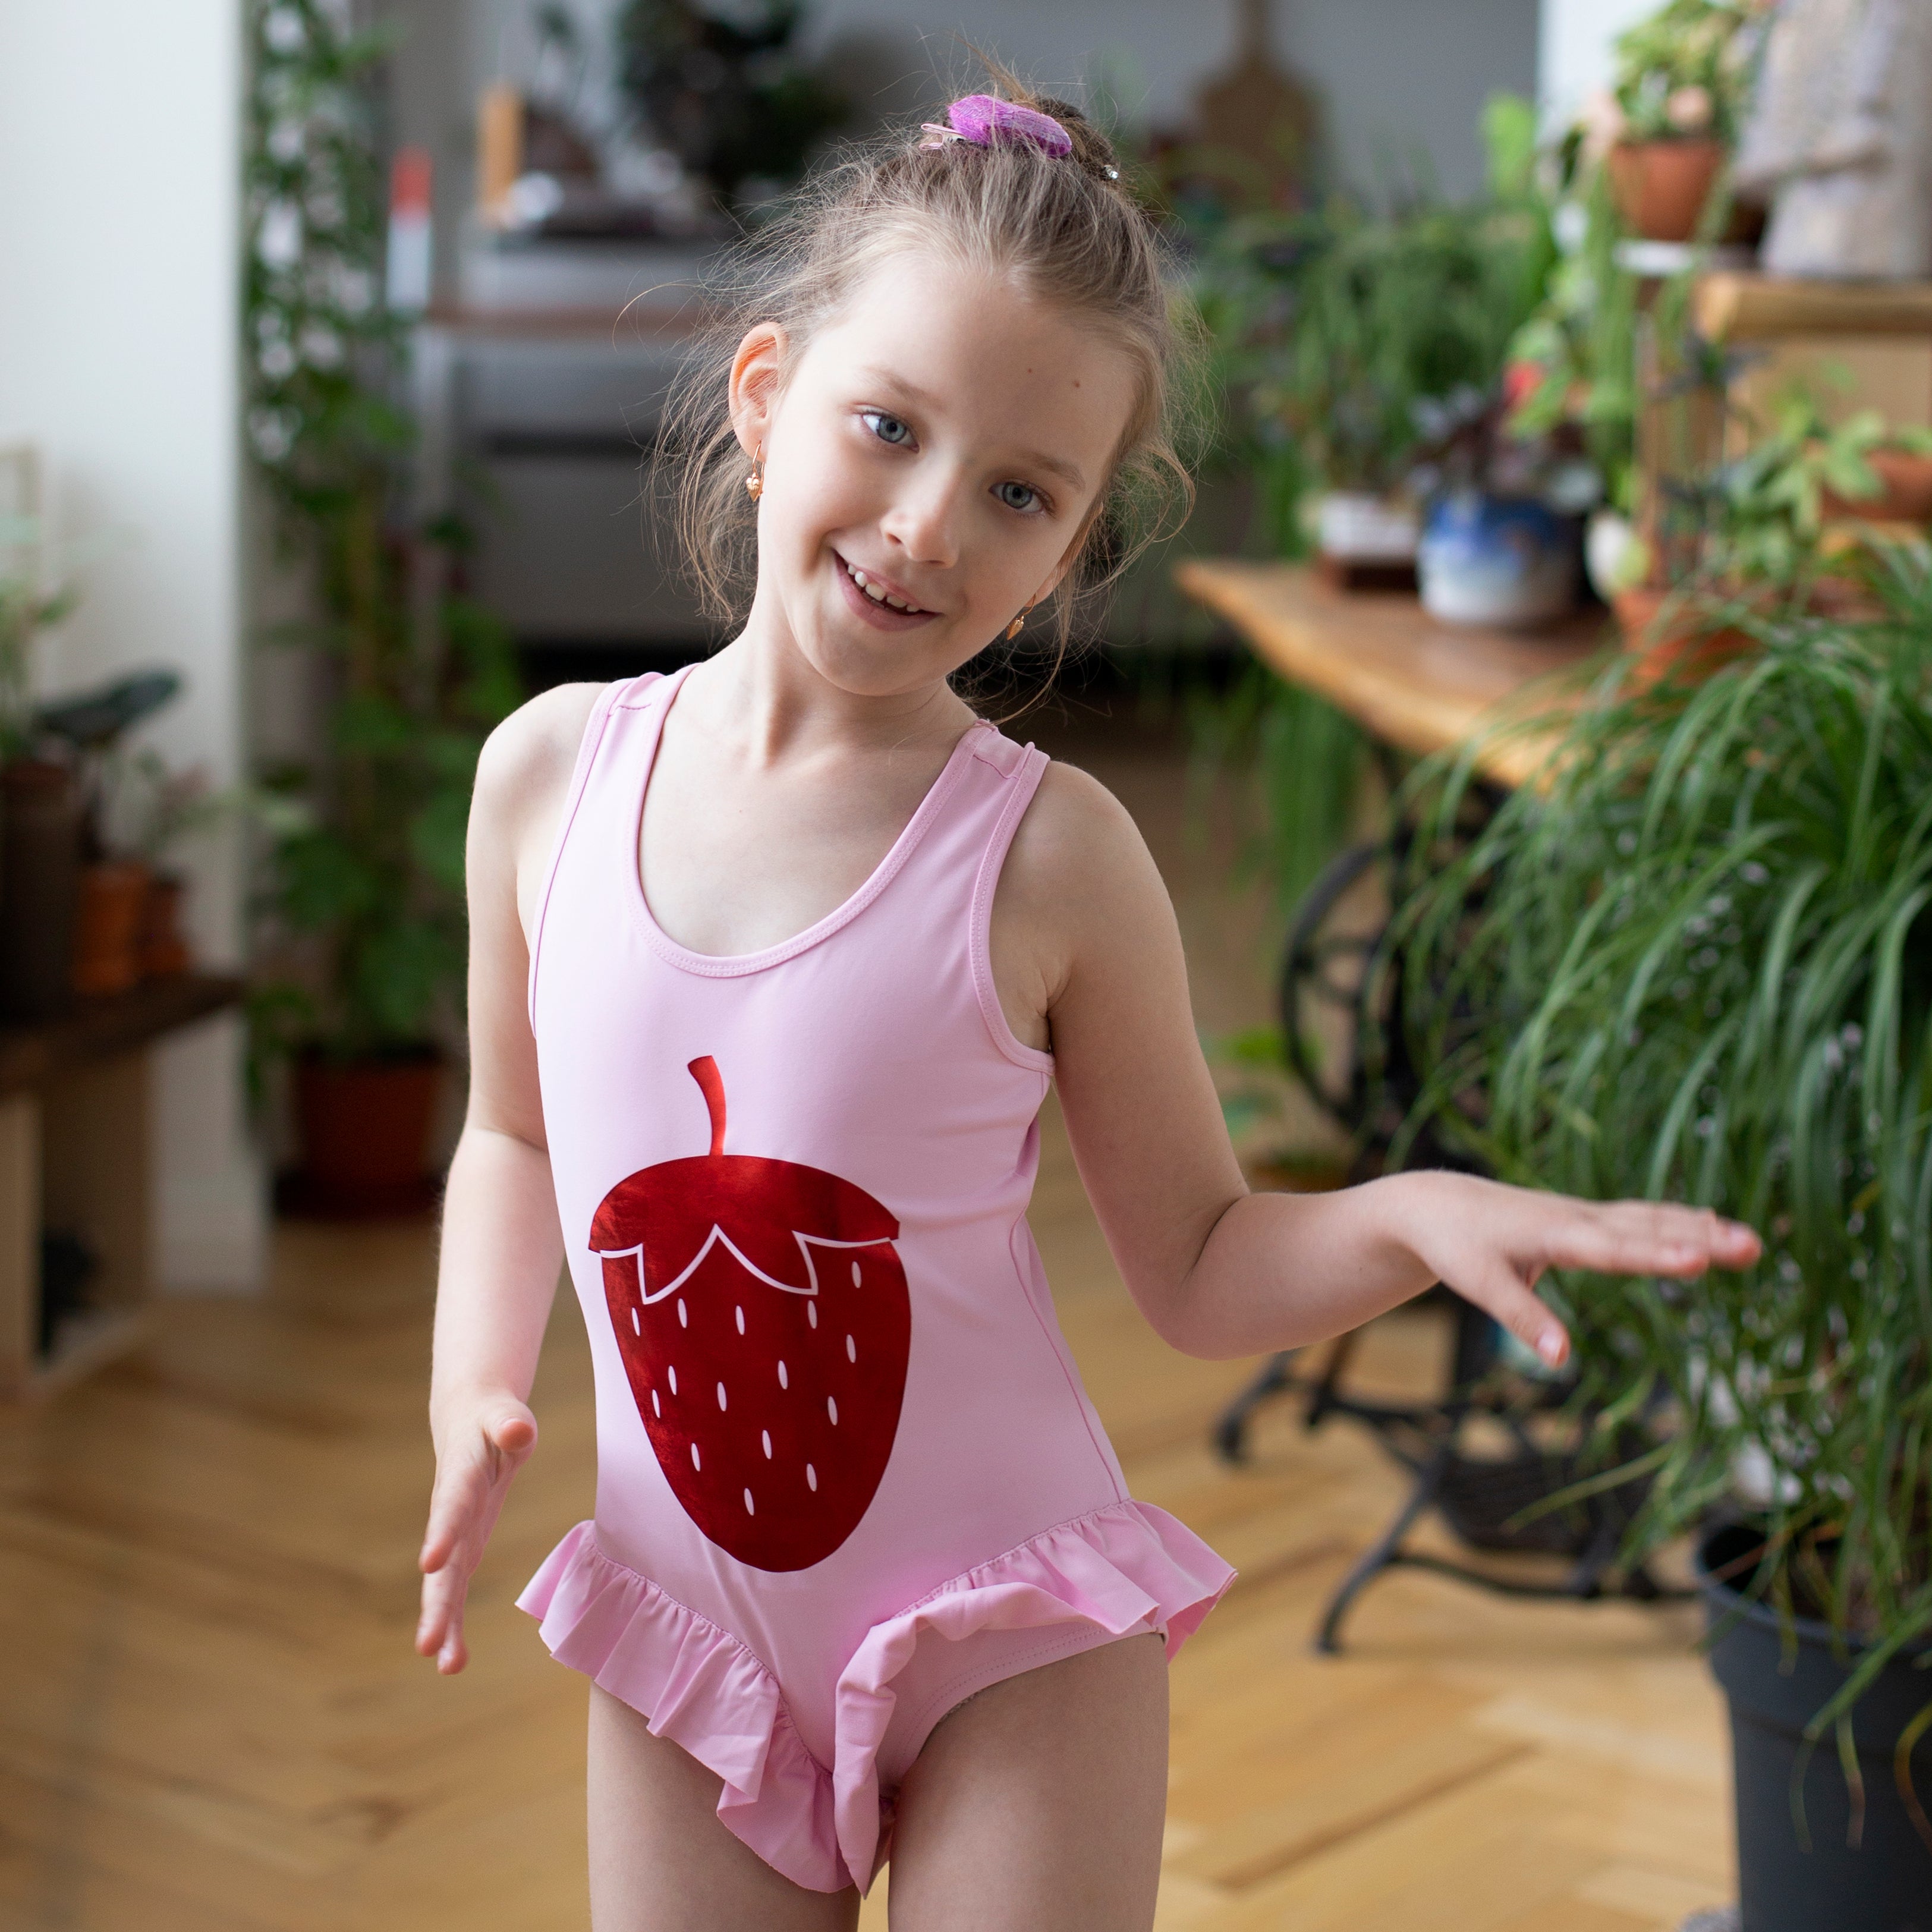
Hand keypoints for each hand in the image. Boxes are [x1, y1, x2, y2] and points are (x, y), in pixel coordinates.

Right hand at [416, 1393, 538, 1673]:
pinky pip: (458, 1590)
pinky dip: (455, 1622)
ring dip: (445, 1624)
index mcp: (461, 1479)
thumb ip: (510, 1424)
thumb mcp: (505, 1416)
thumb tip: (519, 1431)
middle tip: (428, 1644)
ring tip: (446, 1666)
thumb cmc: (494, 1420)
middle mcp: (452, 1516)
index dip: (444, 1531)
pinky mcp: (465, 1549)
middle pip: (444, 1563)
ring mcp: (456, 1537)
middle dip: (437, 1603)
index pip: (453, 1506)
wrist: (470, 1423)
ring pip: (447, 1586)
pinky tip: (454, 1660)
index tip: (430, 1562)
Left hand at [1390, 1174, 1761, 1370]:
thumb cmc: (1457, 1246)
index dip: (1654, 1255)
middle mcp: (1576, 1217)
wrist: (1436, 1203)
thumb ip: (1522, 1319)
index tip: (1697, 1259)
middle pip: (1645, 1230)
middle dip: (1699, 1238)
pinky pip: (1641, 1217)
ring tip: (1752, 1243)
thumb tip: (1562, 1361)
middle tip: (1752, 1248)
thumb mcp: (1478, 1284)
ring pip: (1650, 1218)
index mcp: (1552, 1233)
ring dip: (1699, 1228)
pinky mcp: (1587, 1217)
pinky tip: (1712, 1227)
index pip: (1610, 1248)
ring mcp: (1585, 1213)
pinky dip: (1679, 1220)